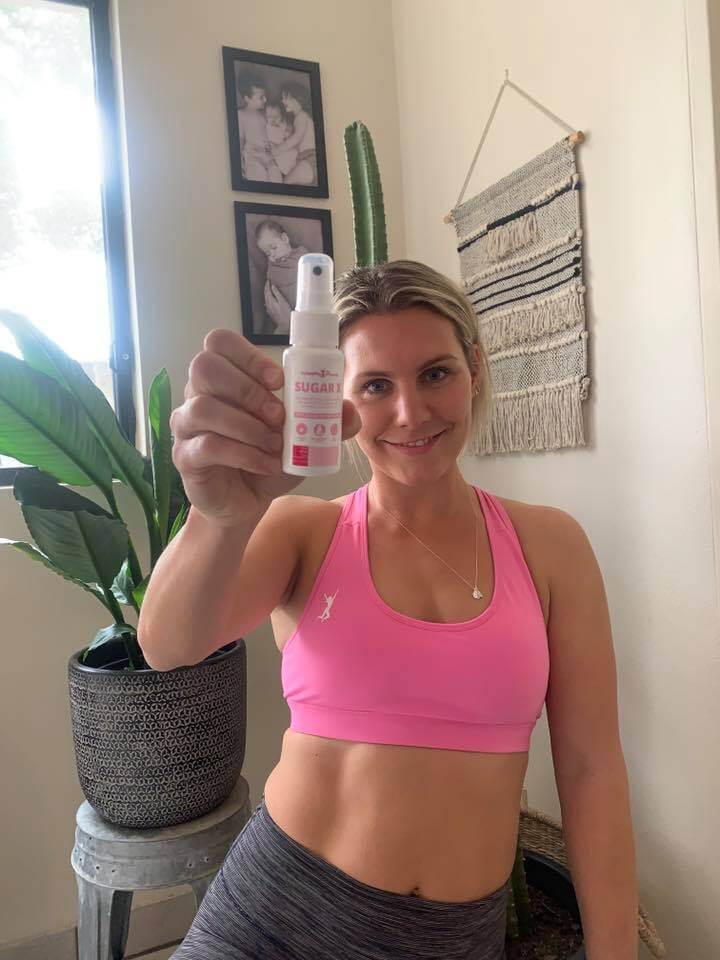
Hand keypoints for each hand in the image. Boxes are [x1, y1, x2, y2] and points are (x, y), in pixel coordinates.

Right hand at [170, 329, 361, 526]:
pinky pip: (207, 445)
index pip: (220, 342)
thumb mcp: (302, 439)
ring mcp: (186, 424)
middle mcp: (198, 394)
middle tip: (279, 416)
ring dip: (248, 426)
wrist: (245, 502)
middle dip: (248, 390)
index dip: (248, 354)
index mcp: (224, 378)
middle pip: (204, 366)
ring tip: (276, 445)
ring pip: (204, 407)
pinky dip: (244, 454)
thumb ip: (326, 422)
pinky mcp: (185, 456)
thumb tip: (349, 409)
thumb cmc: (267, 459)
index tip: (279, 380)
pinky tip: (267, 465)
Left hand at [264, 280, 291, 332]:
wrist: (285, 324)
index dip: (268, 285)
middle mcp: (268, 305)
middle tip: (267, 283)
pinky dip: (267, 299)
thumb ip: (277, 293)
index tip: (268, 281)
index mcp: (271, 301)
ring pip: (265, 299)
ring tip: (267, 289)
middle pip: (265, 294)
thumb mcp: (283, 301)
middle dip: (266, 288)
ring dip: (266, 293)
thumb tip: (273, 286)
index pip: (267, 291)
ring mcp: (269, 309)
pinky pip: (267, 303)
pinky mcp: (270, 312)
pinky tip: (268, 300)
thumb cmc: (286, 313)